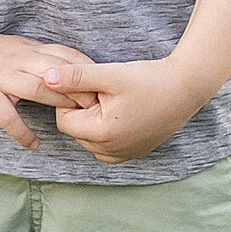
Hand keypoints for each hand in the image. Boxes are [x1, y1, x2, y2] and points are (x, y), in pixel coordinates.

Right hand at [0, 26, 93, 148]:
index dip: (89, 71)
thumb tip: (75, 74)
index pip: (67, 56)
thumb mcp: (20, 49)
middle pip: (58, 71)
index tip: (106, 88)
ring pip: (38, 88)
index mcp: (31, 49)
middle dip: (81, 89)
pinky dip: (23, 133)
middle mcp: (20, 60)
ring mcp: (2, 77)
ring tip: (72, 124)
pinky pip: (7, 116)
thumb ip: (43, 59)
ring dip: (59, 105)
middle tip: (99, 109)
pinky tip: (34, 144)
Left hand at [51, 55, 204, 164]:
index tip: (95, 86)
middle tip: (109, 92)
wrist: (186, 88)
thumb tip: (44, 78)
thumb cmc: (148, 79)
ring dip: (96, 119)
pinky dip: (108, 129)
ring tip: (119, 101)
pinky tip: (125, 112)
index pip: (64, 119)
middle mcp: (110, 152)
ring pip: (90, 137)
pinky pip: (106, 145)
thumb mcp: (110, 74)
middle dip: (84, 110)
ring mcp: (123, 156)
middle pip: (76, 129)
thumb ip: (75, 77)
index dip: (73, 99)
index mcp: (101, 135)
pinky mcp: (134, 154)